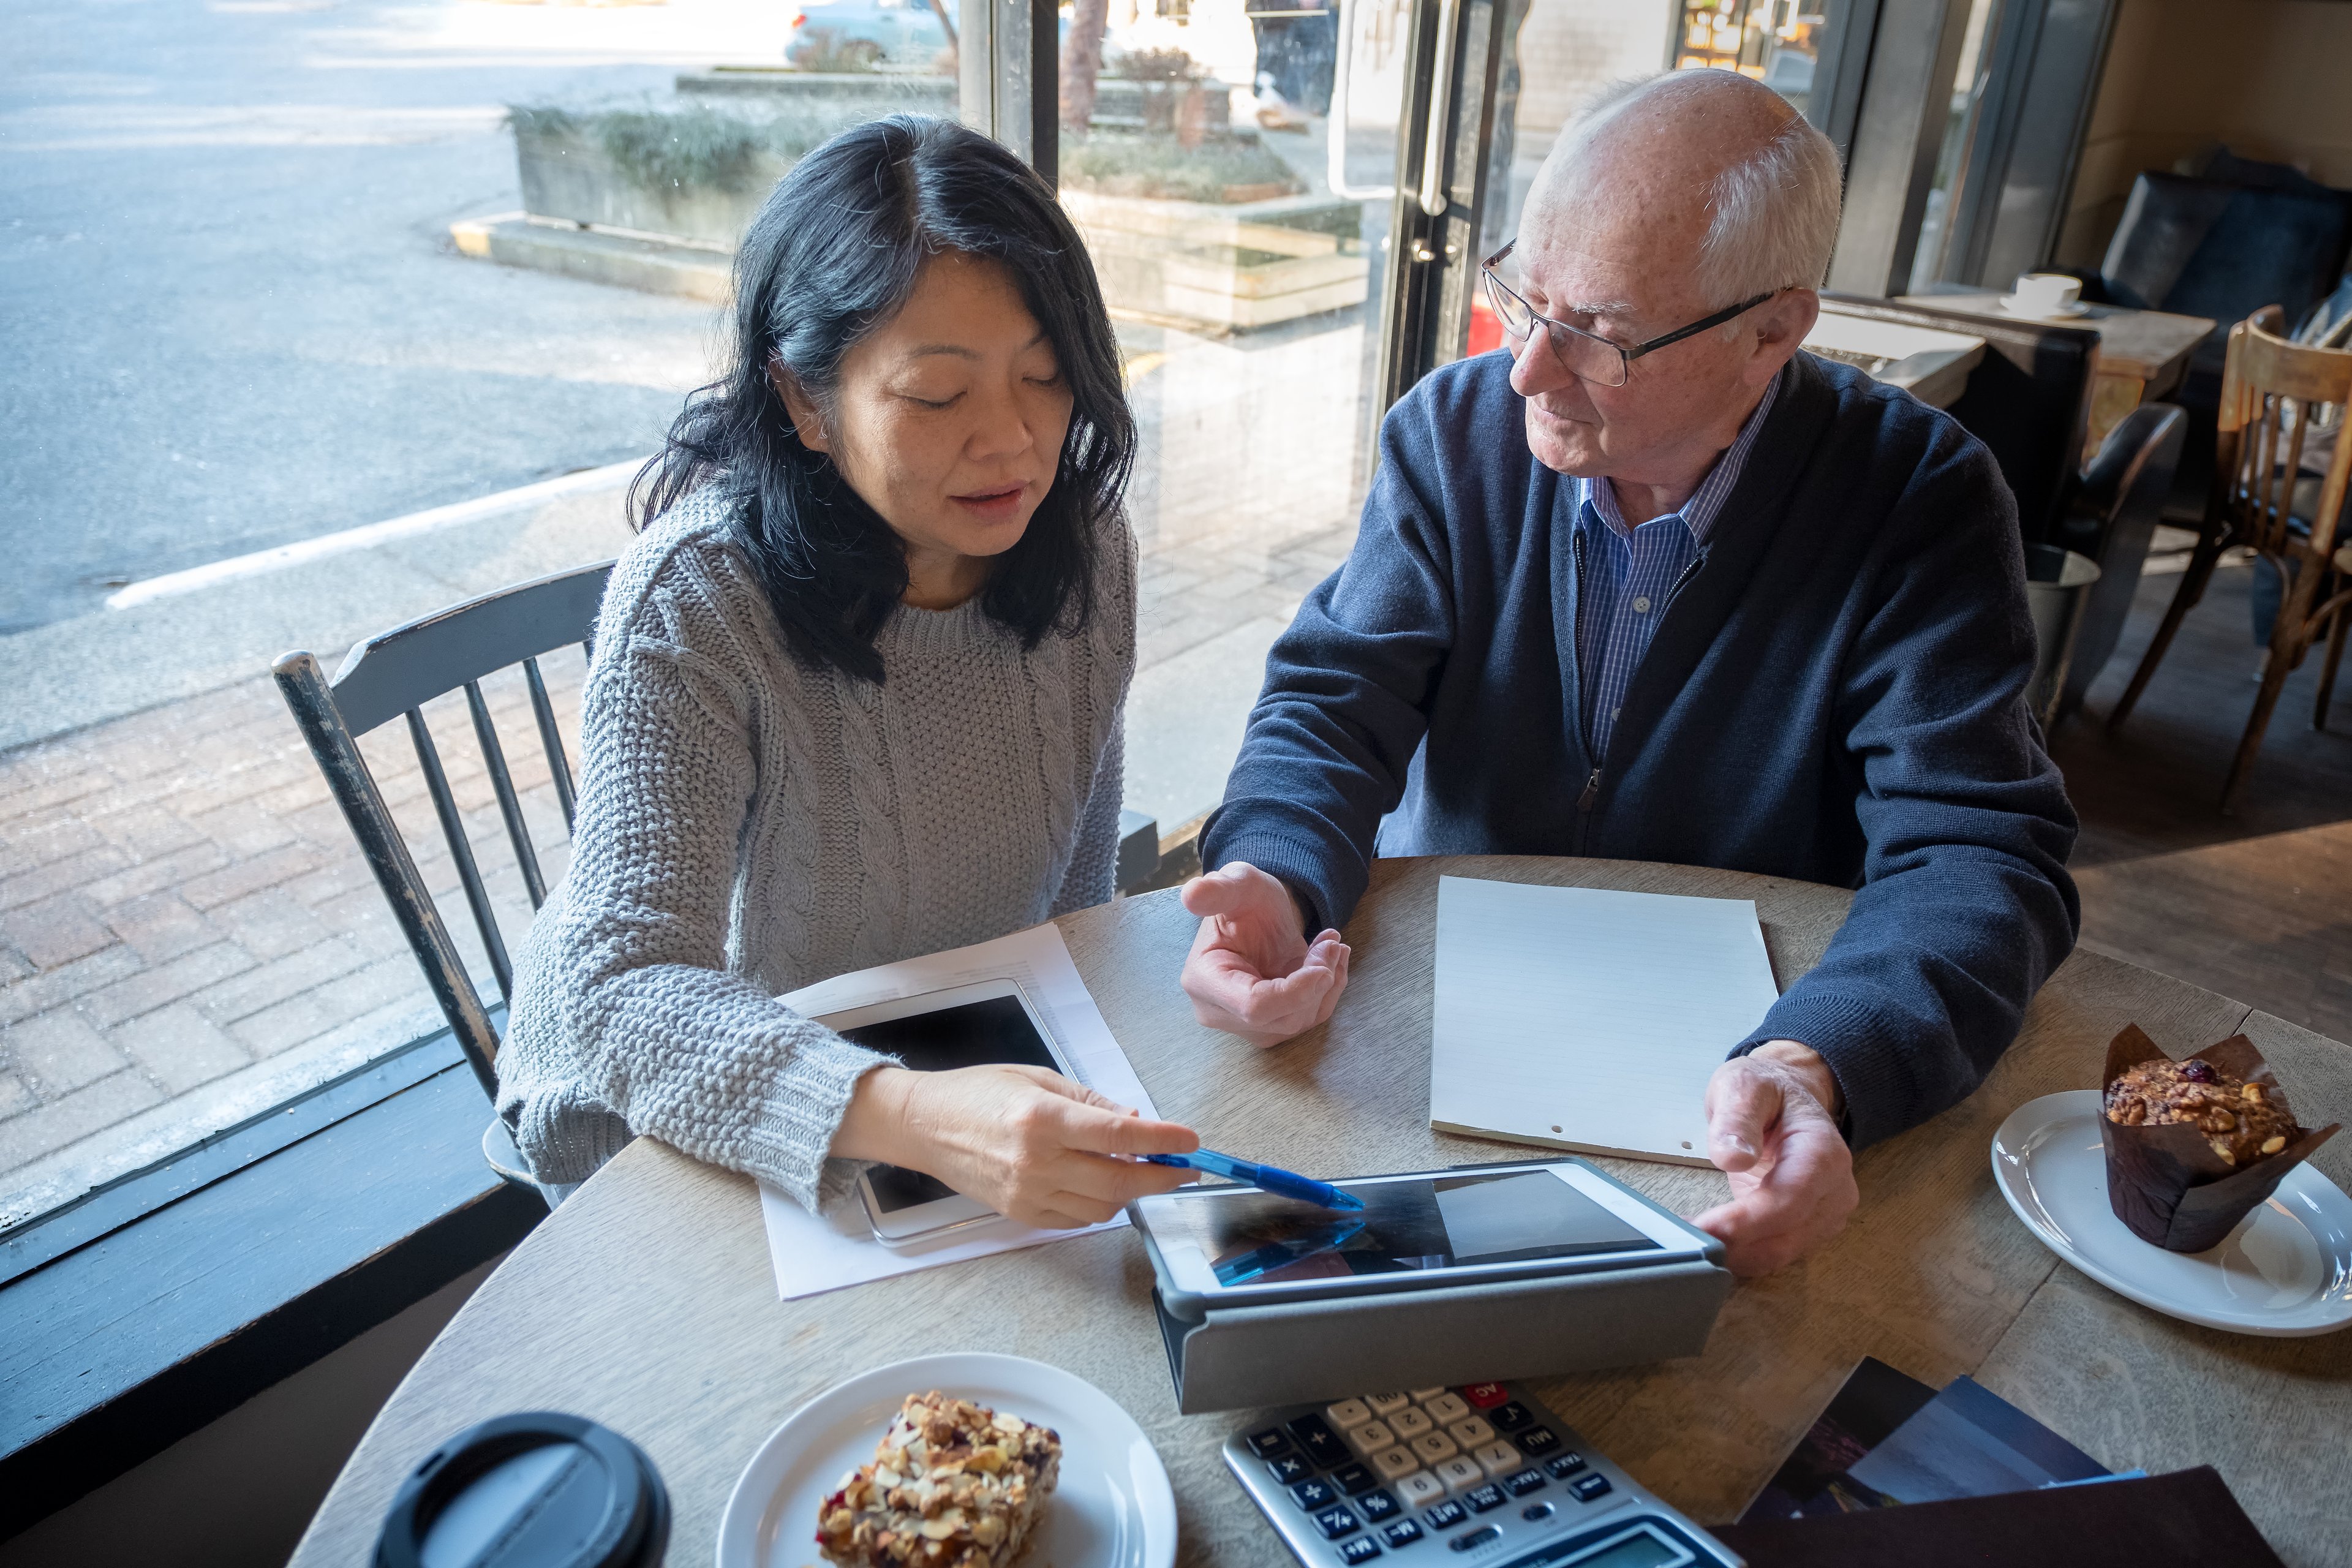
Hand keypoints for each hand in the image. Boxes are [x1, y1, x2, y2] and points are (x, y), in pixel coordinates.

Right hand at [831, 1063, 1197, 1228]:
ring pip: (1104, 1208)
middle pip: (1120, 1183)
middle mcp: (1037, 1161)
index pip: (1119, 1136)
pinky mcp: (1021, 1215)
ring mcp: (1028, 1194)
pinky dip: (1101, 1206)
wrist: (924, 1126)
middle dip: (1162, 1177)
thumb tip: (1137, 1122)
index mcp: (1043, 1119)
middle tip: (1184, 1168)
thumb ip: (1091, 1104)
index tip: (1191, 1140)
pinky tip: (1102, 1184)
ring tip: (1141, 1172)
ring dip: (1133, 1193)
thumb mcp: (1040, 1079)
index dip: (1163, 1141)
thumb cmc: (980, 1093)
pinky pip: (1077, 1220)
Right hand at [1178, 862, 1350, 1047]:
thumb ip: (1218, 889)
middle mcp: (1218, 1011)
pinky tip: (1329, 961)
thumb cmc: (1246, 898)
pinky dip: (1327, 992)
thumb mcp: (1238, 882)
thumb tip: (1192, 894)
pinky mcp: (1267, 1026)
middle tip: (1332, 943)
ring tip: (1330, 945)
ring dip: (1326, 985)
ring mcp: (1243, 1024)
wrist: (1257, 915)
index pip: (1253, 1006)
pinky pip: (1308, 1020)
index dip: (1294, 992)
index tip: (1323, 966)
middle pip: (1280, 1018)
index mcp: (1204, 979)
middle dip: (1316, 983)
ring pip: (1299, 1021)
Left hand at [1692, 1041, 1857, 1277]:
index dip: (1746, 1222)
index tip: (1705, 1228)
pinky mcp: (1808, 1228)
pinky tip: (1709, 1241)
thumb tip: (1732, 1157)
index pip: (1789, 1200)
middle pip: (1785, 1237)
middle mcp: (1834, 1190)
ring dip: (1734, 1254)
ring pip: (1779, 1253)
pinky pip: (1775, 1252)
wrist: (1788, 1098)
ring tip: (1689, 1239)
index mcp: (1823, 1153)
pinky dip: (1741, 1253)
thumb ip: (1738, 1119)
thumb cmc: (1767, 1090)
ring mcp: (1825, 1214)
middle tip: (1682, 1239)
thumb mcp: (1745, 1086)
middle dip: (1734, 1244)